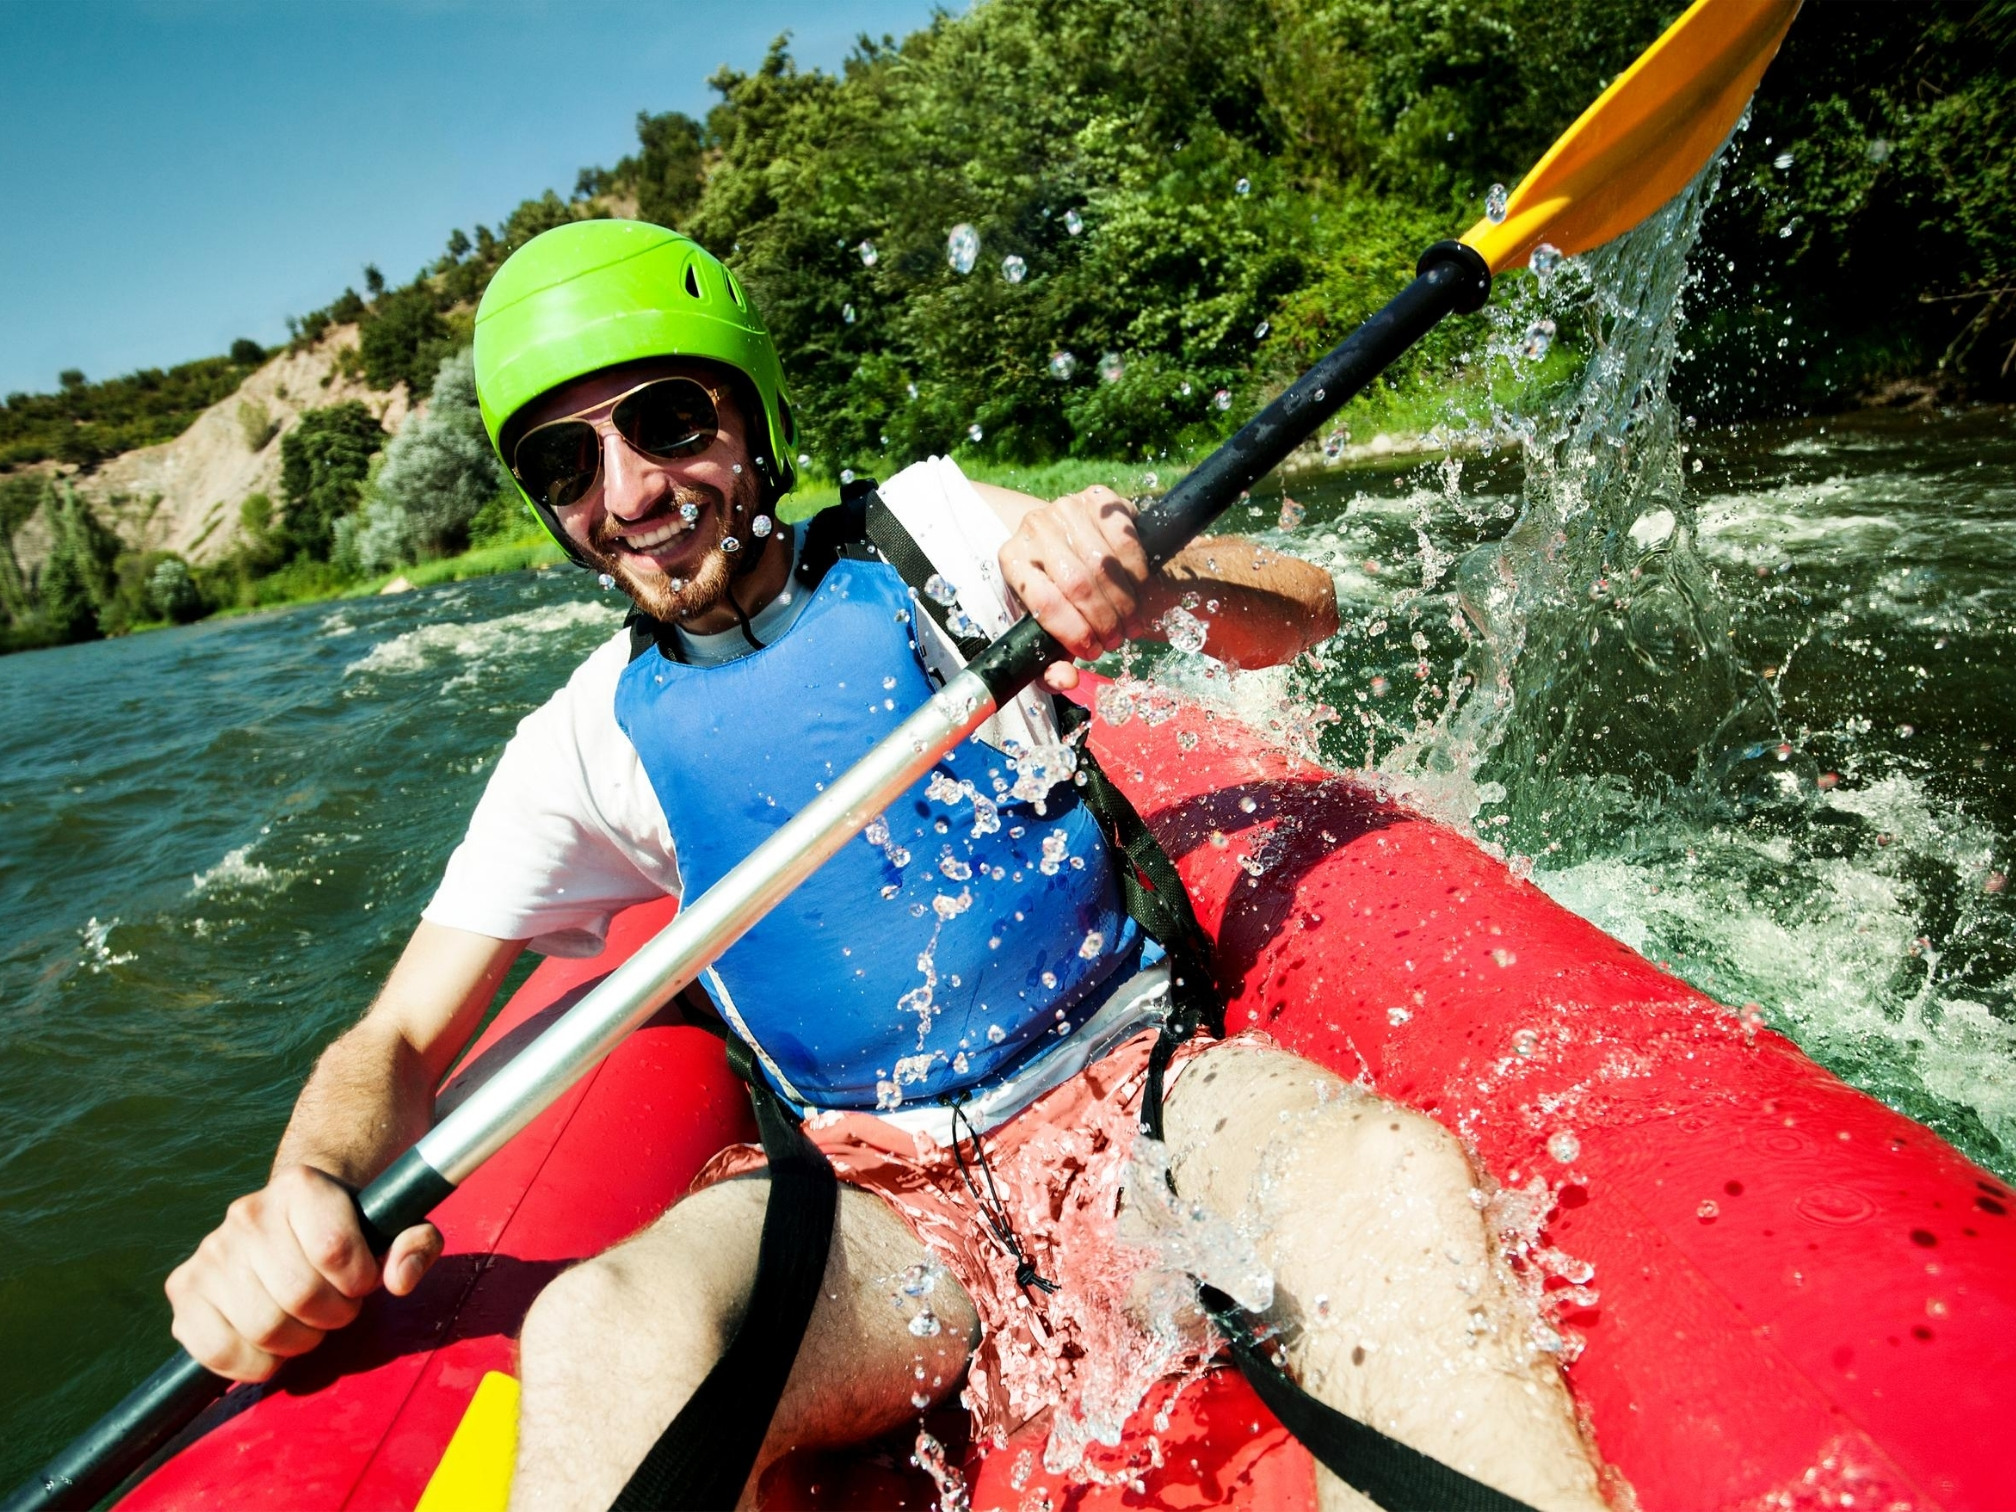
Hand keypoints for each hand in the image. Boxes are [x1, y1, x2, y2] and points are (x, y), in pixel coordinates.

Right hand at [164, 1163, 441, 1381]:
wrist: (293, 1219)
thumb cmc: (352, 1230)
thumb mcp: (396, 1225)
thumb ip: (416, 1244)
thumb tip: (399, 1279)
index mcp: (302, 1186)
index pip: (335, 1250)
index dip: (359, 1281)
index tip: (361, 1281)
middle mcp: (248, 1212)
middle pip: (299, 1296)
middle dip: (331, 1316)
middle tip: (335, 1306)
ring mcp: (210, 1251)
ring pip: (263, 1328)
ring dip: (297, 1342)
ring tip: (305, 1321)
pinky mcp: (182, 1288)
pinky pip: (216, 1351)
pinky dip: (252, 1364)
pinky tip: (270, 1345)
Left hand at [996, 485, 1150, 689]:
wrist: (1062, 538)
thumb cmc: (1052, 591)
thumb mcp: (1043, 626)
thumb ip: (1048, 662)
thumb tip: (1066, 681)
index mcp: (1012, 560)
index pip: (1045, 603)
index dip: (1074, 633)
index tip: (1092, 652)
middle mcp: (1034, 528)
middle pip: (1078, 584)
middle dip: (1104, 621)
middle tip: (1118, 640)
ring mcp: (1066, 508)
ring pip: (1105, 563)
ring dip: (1125, 601)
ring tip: (1131, 623)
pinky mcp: (1097, 497)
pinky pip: (1126, 537)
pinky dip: (1139, 570)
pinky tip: (1139, 589)